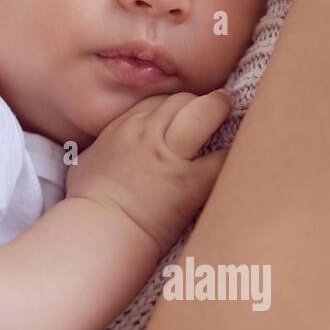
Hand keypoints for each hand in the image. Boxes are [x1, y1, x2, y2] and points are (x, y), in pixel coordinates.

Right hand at [65, 91, 231, 251]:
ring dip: (219, 109)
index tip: (182, 113)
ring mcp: (171, 155)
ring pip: (204, 113)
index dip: (173, 105)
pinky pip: (223, 157)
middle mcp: (148, 134)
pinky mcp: (191, 182)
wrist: (100, 229)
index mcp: (123, 128)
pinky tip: (242, 151)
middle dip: (198, 103)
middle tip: (214, 106)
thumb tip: (105, 148)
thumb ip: (104, 146)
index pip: (156, 101)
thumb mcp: (88, 161)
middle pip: (182, 100)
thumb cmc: (88, 201)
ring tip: (230, 111)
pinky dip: (234, 152)